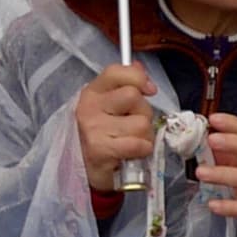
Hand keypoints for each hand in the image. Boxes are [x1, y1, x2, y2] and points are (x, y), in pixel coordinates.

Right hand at [74, 65, 155, 191]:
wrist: (86, 170)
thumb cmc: (103, 135)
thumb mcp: (110, 107)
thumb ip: (125, 84)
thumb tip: (139, 66)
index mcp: (92, 92)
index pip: (116, 72)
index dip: (138, 78)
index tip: (149, 90)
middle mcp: (90, 107)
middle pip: (133, 96)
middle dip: (144, 112)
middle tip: (134, 125)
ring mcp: (94, 128)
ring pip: (141, 123)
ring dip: (144, 135)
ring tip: (132, 141)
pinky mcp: (101, 150)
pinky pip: (139, 144)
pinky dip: (143, 150)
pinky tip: (132, 153)